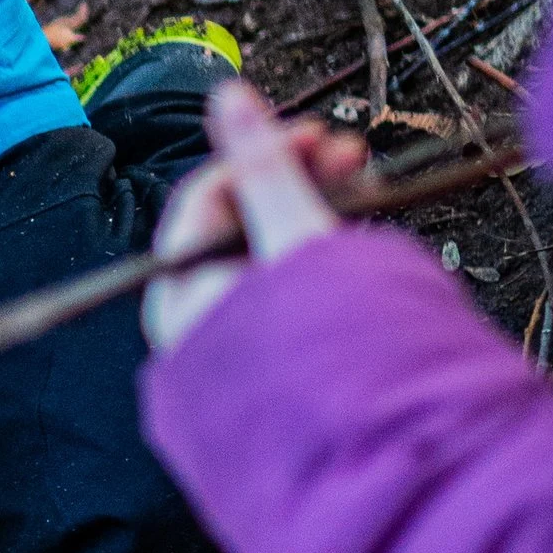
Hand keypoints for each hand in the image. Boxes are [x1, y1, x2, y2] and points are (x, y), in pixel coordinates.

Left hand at [142, 75, 368, 351]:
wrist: (373, 459)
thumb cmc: (325, 354)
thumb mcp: (294, 242)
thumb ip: (264, 168)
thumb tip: (227, 94)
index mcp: (179, 300)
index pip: (206, 203)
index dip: (260, 154)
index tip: (321, 135)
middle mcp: (197, 330)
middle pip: (237, 228)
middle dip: (294, 180)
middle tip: (355, 154)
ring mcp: (238, 354)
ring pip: (269, 260)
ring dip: (313, 214)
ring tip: (367, 190)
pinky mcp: (277, 372)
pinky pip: (290, 299)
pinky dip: (320, 264)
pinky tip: (359, 242)